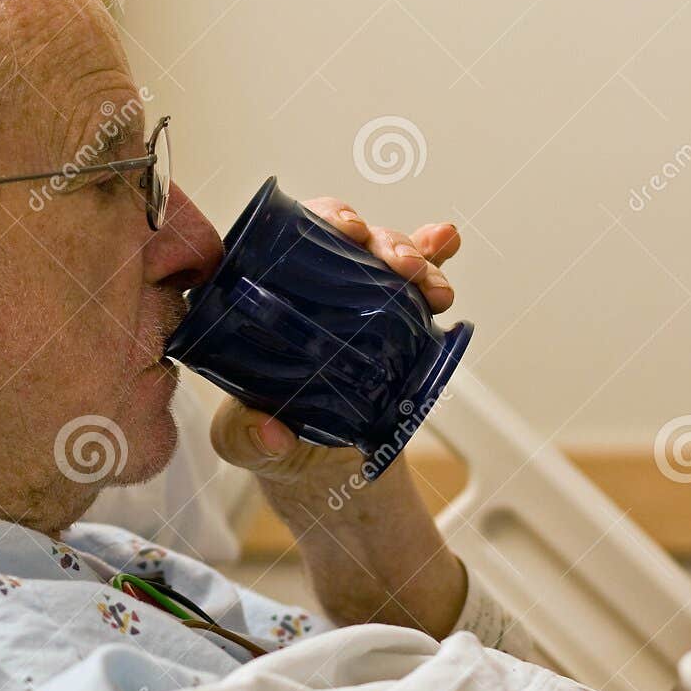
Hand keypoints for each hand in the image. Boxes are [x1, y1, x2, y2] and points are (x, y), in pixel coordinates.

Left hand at [209, 198, 460, 485]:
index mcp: (269, 298)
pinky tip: (448, 242)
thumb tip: (274, 434)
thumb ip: (245, 436)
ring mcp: (361, 300)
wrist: (326, 470)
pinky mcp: (400, 320)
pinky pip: (419, 277)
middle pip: (348, 238)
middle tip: (399, 264)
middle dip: (380, 240)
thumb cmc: (271, 438)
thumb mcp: (242, 441)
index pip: (289, 237)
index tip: (345, 230)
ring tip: (430, 284)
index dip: (319, 220)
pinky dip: (436, 255)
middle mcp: (315, 287)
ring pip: (387, 256)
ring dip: (416, 258)